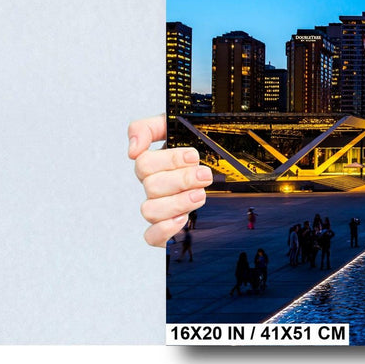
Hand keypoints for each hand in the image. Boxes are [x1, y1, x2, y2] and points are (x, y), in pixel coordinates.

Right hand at [128, 115, 211, 246]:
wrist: (231, 172)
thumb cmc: (202, 148)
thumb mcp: (180, 127)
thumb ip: (150, 128)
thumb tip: (133, 149)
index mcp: (155, 164)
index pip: (144, 163)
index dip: (169, 160)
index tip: (193, 156)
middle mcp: (155, 187)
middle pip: (151, 186)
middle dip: (181, 180)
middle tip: (204, 175)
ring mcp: (161, 208)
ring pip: (150, 210)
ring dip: (177, 202)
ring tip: (200, 195)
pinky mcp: (168, 229)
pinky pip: (151, 236)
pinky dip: (165, 229)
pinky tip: (183, 219)